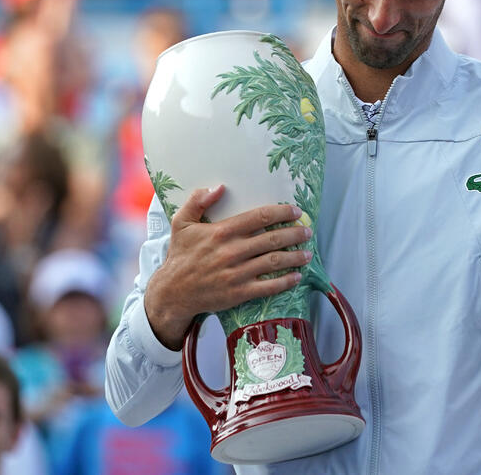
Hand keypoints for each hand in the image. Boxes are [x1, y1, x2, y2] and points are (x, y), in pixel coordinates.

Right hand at [144, 185, 312, 350]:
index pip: (259, 217)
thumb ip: (197, 201)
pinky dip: (285, 282)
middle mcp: (232, 251)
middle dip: (294, 234)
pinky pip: (268, 287)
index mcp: (221, 232)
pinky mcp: (239, 293)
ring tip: (308, 253)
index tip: (295, 211)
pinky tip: (296, 277)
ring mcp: (236, 273)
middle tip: (307, 231)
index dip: (281, 212)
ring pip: (273, 262)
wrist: (172, 292)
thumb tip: (219, 187)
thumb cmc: (180, 255)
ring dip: (295, 257)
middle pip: (272, 239)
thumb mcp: (181, 223)